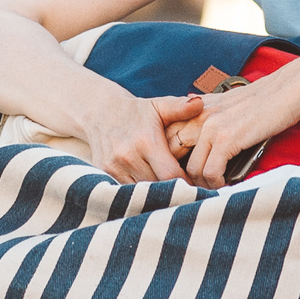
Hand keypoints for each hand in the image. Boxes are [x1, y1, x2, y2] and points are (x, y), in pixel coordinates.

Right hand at [80, 89, 203, 182]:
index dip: (186, 182)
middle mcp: (128, 156)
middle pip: (159, 187)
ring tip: (171, 191)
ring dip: (157, 194)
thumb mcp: (158, 106)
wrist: (99, 113)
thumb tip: (200, 103)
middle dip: (174, 190)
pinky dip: (141, 194)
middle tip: (189, 191)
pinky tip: (151, 190)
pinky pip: (128, 193)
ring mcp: (114, 167)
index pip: (171, 174)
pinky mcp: (105, 175)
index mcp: (146, 141)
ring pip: (143, 194)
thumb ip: (180, 107)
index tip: (197, 183)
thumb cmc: (137, 112)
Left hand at [174, 70, 299, 188]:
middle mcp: (197, 116)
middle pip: (173, 155)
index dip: (173, 160)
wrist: (287, 89)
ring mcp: (211, 127)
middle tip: (196, 188)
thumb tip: (195, 127)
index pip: (167, 138)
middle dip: (183, 176)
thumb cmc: (262, 99)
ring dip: (202, 184)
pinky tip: (226, 183)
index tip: (185, 173)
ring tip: (213, 188)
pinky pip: (211, 172)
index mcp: (195, 108)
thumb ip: (206, 113)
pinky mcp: (227, 138)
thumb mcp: (226, 101)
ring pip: (191, 169)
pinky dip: (217, 183)